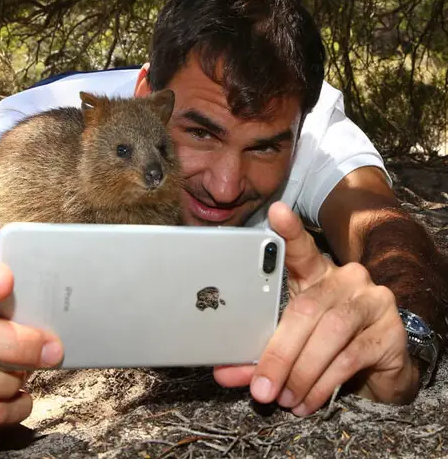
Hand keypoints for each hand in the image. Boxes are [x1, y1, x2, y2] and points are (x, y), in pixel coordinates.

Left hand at [214, 202, 418, 414]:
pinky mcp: (390, 331)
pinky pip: (350, 358)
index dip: (289, 231)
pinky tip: (306, 401)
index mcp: (316, 274)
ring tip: (282, 397)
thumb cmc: (324, 344)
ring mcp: (371, 302)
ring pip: (328, 334)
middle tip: (261, 386)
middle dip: (278, 352)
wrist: (378, 367)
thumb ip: (259, 353)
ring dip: (300, 372)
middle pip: (306, 308)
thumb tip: (224, 372)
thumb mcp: (290, 343)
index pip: (300, 249)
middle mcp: (346, 279)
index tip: (276, 212)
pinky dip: (322, 383)